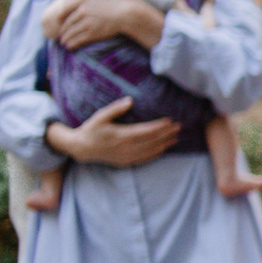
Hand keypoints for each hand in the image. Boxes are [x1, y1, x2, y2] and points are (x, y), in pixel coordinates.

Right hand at [48, 98, 179, 167]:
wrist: (81, 149)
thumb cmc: (91, 130)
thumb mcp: (100, 116)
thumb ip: (115, 108)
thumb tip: (130, 100)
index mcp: (121, 135)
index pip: (146, 131)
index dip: (160, 126)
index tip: (170, 120)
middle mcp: (126, 147)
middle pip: (152, 141)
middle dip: (167, 134)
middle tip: (179, 127)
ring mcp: (127, 156)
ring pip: (151, 151)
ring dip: (165, 144)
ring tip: (176, 137)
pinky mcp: (126, 162)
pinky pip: (145, 158)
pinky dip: (156, 154)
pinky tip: (164, 148)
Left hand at [51, 0, 168, 50]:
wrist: (130, 13)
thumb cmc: (120, 0)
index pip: (65, 7)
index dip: (60, 15)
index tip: (59, 20)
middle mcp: (83, 10)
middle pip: (67, 21)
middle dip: (62, 29)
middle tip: (60, 34)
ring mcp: (87, 22)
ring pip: (71, 32)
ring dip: (65, 38)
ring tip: (63, 42)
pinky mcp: (93, 32)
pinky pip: (78, 39)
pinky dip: (72, 43)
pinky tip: (70, 46)